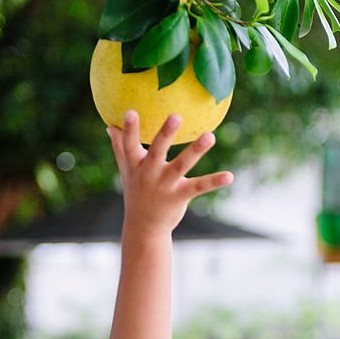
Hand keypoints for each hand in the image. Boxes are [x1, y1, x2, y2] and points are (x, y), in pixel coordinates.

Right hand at [107, 109, 233, 234]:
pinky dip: (214, 181)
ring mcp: (165, 185)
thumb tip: (110, 125)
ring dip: (196, 151)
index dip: (130, 129)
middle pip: (157, 150)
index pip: (129, 144)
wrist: (144, 227)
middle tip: (175, 115)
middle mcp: (150, 173)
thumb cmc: (136, 193)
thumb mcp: (126, 170)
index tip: (131, 111)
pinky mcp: (180, 196)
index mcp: (136, 165)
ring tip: (210, 136)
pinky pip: (199, 186)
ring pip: (182, 165)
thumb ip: (120, 147)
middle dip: (165, 133)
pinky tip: (229, 176)